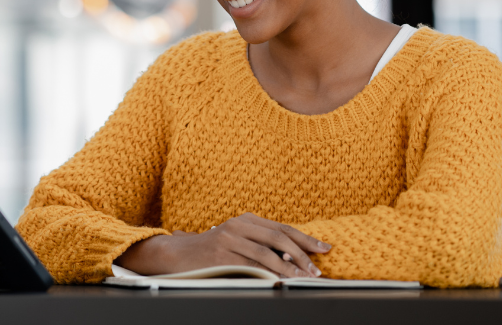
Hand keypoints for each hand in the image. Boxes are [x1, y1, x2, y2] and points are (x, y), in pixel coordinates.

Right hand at [115, 213, 330, 278]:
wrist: (177, 255)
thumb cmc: (210, 250)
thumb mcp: (235, 239)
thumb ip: (259, 242)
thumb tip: (294, 256)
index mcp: (245, 220)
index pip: (282, 228)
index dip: (305, 238)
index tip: (324, 248)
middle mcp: (238, 226)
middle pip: (278, 238)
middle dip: (302, 254)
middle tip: (317, 269)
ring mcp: (229, 240)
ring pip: (268, 254)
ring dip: (290, 268)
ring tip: (305, 278)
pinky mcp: (222, 256)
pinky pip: (251, 267)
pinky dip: (270, 275)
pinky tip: (282, 282)